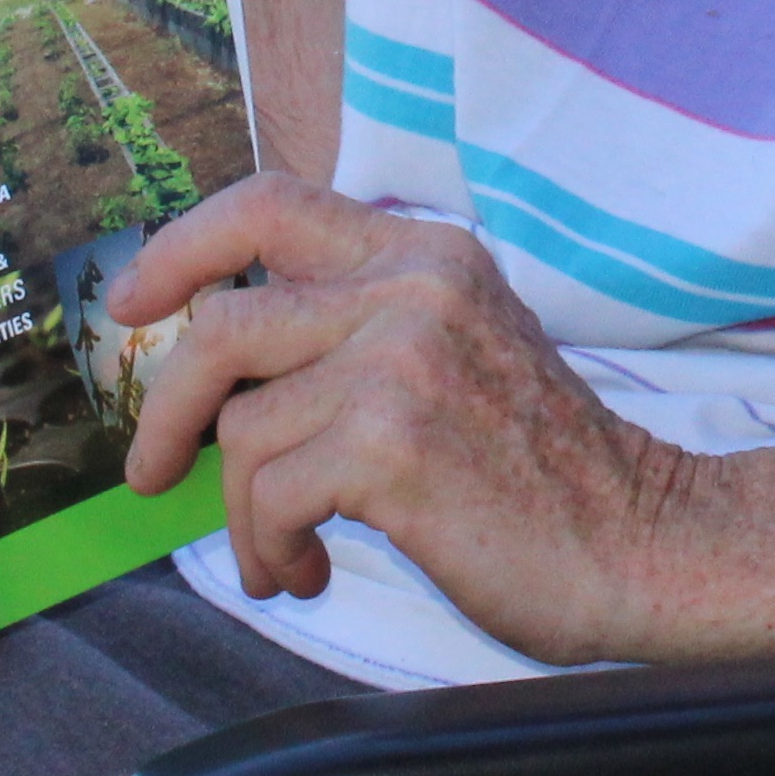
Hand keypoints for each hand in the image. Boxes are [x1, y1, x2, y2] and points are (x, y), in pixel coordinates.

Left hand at [113, 176, 686, 660]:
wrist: (642, 544)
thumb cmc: (543, 473)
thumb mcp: (458, 351)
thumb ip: (362, 326)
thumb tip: (226, 365)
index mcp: (425, 255)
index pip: (269, 203)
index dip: (183, 246)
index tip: (132, 301)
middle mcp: (412, 288)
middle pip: (223, 322)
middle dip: (165, 408)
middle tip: (152, 472)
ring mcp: (401, 361)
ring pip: (241, 428)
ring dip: (242, 515)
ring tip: (284, 554)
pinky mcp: (390, 444)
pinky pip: (267, 494)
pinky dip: (269, 548)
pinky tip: (308, 572)